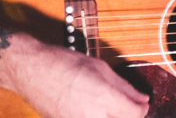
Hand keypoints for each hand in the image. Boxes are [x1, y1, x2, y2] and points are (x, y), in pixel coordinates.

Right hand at [4, 35, 149, 117]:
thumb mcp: (100, 67)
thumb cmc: (64, 63)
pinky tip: (94, 110)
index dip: (143, 107)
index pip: (136, 114)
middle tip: (128, 106)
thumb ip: (124, 87)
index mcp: (103, 97)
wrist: (31, 71)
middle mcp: (92, 116)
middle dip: (128, 115)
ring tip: (109, 107)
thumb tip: (143, 99)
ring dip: (113, 117)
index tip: (142, 102)